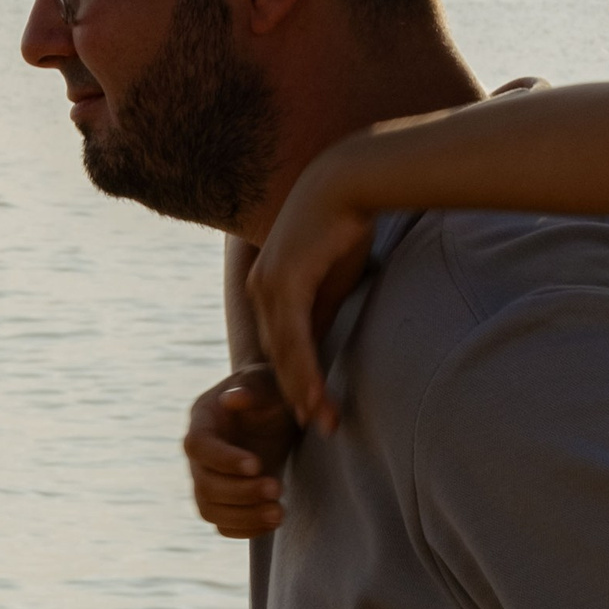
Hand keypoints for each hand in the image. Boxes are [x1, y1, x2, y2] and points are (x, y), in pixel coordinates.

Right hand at [184, 369, 295, 538]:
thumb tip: (234, 399)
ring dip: (244, 516)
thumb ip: (252, 387)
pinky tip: (273, 521)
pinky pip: (223, 524)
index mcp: (202, 420)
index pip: (199, 446)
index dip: (224, 459)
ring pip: (209, 509)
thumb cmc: (269, 391)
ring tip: (280, 512)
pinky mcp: (223, 499)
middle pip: (204, 484)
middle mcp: (199, 454)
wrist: (274, 410)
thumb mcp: (266, 381)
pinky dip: (246, 529)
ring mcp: (207, 479)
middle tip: (277, 488)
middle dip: (241, 492)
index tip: (257, 464)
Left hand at [245, 158, 375, 433]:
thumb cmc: (344, 222)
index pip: (282, 344)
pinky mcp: (284, 285)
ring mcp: (268, 287)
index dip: (297, 379)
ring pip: (285, 354)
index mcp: (270, 288)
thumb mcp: (332, 279)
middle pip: (278, 356)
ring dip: (303, 392)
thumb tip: (320, 343)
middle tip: (320, 427)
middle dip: (298, 394)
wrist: (347, 181)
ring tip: (322, 423)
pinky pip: (295, 340)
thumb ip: (322, 312)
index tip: (315, 408)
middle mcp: (261, 290)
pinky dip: (305, 373)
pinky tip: (316, 399)